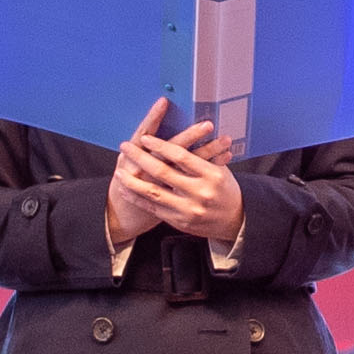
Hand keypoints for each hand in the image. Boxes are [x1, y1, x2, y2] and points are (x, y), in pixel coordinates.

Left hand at [108, 108, 244, 249]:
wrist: (235, 221)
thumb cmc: (225, 190)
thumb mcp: (220, 169)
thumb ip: (203, 155)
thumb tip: (189, 132)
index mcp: (212, 175)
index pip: (182, 155)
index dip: (161, 145)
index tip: (145, 138)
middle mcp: (200, 192)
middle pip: (163, 172)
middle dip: (140, 158)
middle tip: (125, 146)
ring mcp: (189, 209)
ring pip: (153, 193)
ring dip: (132, 181)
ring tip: (118, 171)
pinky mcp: (180, 221)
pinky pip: (154, 208)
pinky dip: (137, 198)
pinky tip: (126, 190)